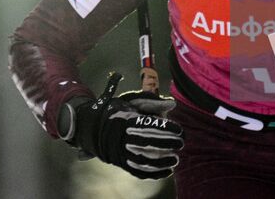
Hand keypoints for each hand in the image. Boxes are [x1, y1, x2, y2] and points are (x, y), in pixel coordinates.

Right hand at [61, 74, 184, 179]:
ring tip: (176, 159)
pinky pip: (138, 172)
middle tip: (181, 142)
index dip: (165, 127)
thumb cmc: (119, 110)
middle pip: (146, 143)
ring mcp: (120, 152)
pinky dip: (154, 173)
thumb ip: (153, 102)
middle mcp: (121, 137)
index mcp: (125, 119)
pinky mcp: (121, 162)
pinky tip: (168, 171)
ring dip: (161, 162)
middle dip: (166, 143)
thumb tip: (172, 105)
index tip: (179, 129)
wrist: (93, 126)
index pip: (148, 125)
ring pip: (142, 160)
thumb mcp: (133, 101)